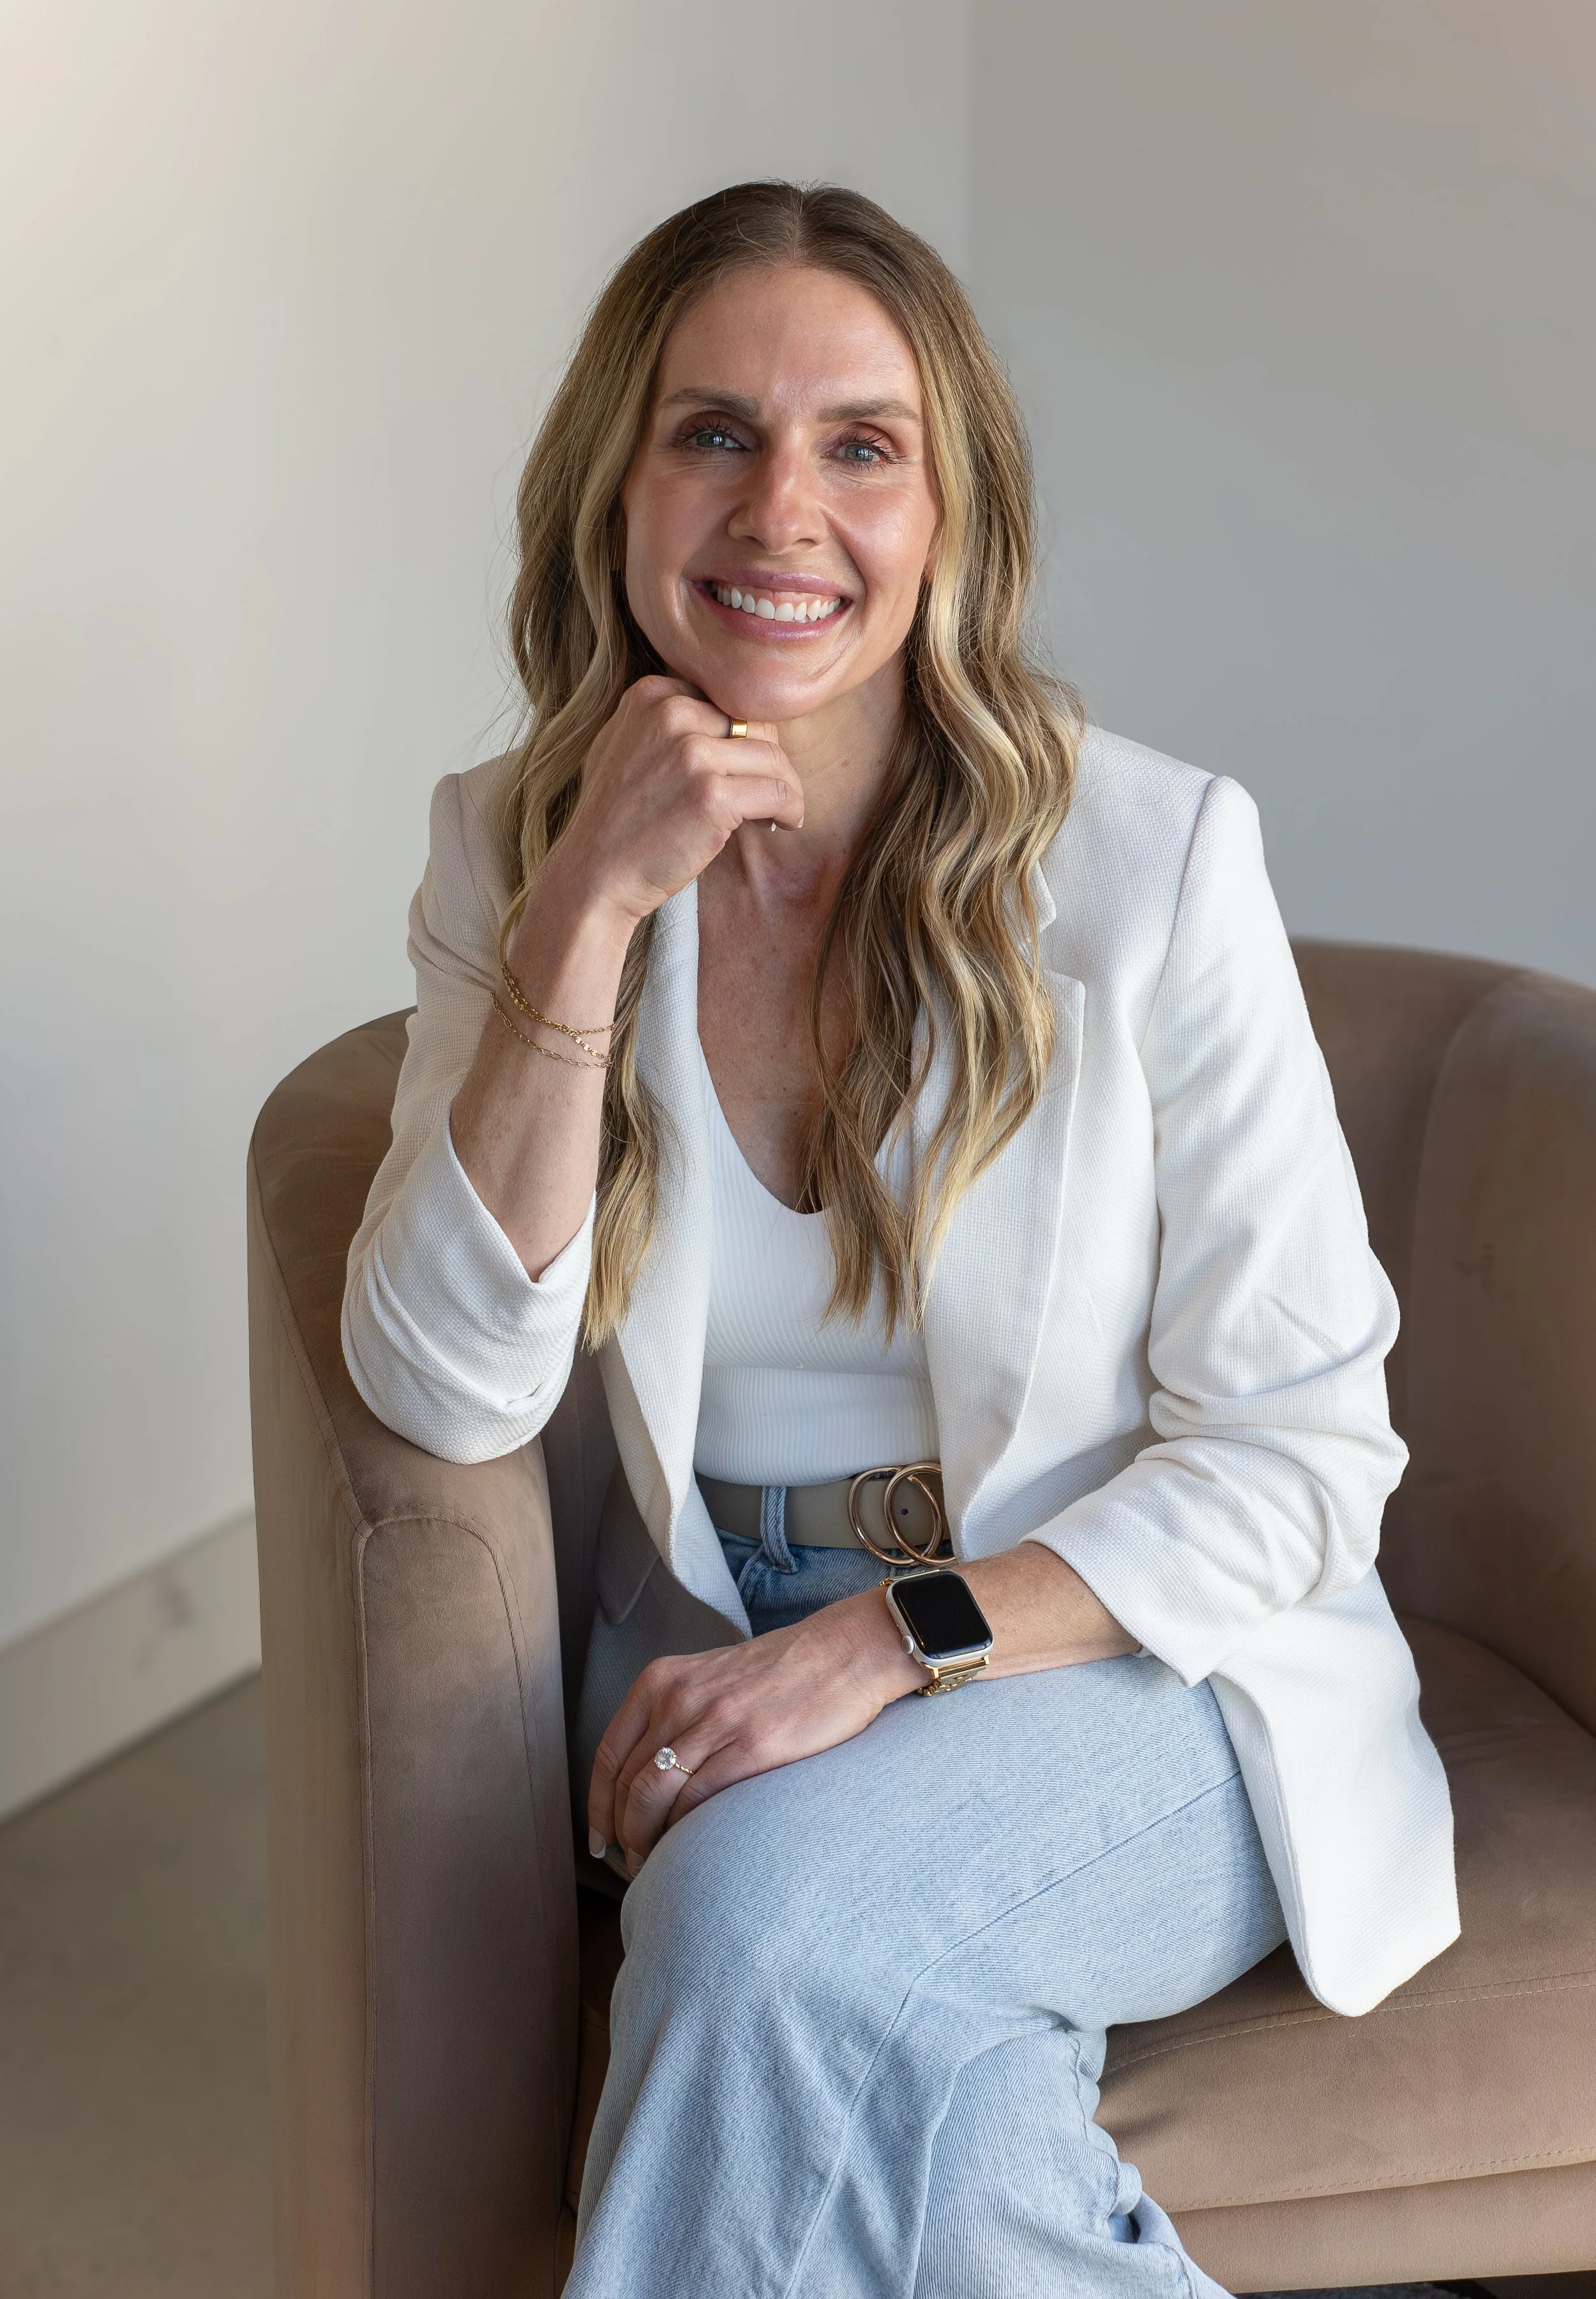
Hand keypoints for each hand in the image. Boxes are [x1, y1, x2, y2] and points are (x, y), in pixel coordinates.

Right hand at [545, 675, 804, 933]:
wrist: (594, 874)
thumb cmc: (613, 819)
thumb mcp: (622, 745)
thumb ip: (664, 722)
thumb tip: (722, 716)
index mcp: (652, 695)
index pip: (727, 701)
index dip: (744, 737)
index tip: (745, 767)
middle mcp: (671, 714)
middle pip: (755, 725)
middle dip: (769, 760)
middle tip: (768, 793)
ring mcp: (692, 754)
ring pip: (773, 758)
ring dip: (786, 786)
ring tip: (780, 811)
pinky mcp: (713, 796)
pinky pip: (779, 792)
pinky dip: (791, 809)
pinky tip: (784, 823)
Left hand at [588, 1588, 920, 1874]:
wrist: (844, 1653)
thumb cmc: (782, 1673)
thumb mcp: (711, 1678)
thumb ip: (676, 1715)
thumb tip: (650, 1776)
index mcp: (662, 1681)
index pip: (608, 1756)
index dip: (598, 1808)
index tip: (600, 1841)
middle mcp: (679, 1698)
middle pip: (627, 1785)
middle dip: (623, 1836)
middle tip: (634, 1866)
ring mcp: (714, 1722)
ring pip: (652, 1798)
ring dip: (647, 1843)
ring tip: (659, 1868)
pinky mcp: (751, 1748)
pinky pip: (697, 1802)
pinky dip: (685, 1835)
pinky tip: (692, 1851)